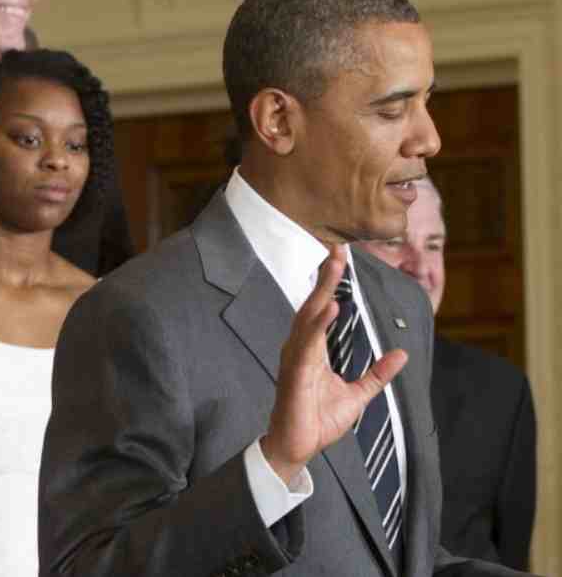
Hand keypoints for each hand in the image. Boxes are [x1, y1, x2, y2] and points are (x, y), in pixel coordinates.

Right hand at [261, 245, 406, 483]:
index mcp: (313, 351)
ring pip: (307, 318)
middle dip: (326, 277)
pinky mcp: (294, 375)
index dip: (330, 284)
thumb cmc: (317, 420)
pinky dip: (317, 325)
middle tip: (337, 249)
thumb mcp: (357, 396)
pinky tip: (329, 308)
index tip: (340, 257)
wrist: (298, 448)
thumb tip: (402, 355)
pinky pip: (306, 345)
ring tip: (334, 269)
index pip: (321, 310)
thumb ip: (377, 375)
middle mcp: (301, 349)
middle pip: (313, 305)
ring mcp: (296, 360)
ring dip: (321, 291)